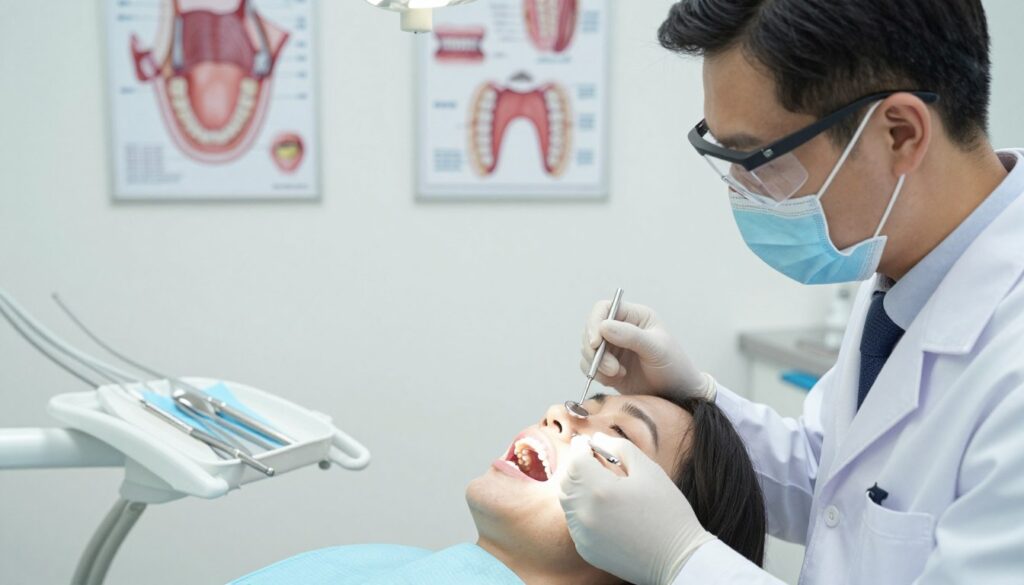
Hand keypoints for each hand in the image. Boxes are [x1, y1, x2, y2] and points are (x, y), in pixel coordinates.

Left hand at [559, 433, 715, 584]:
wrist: (677, 559)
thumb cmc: (668, 513)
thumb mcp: (649, 471)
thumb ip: (619, 448)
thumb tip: (597, 439)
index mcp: (600, 489)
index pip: (575, 460)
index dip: (580, 447)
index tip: (587, 442)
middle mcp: (585, 512)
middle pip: (566, 479)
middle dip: (576, 466)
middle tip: (592, 459)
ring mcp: (583, 534)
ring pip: (567, 500)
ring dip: (577, 486)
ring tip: (598, 482)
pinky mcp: (586, 549)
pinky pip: (574, 522)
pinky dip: (581, 509)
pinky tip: (601, 507)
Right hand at [580, 300, 714, 399]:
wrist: (678, 395)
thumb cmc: (674, 367)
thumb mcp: (657, 349)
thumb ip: (632, 336)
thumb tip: (603, 326)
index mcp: (635, 317)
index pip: (604, 309)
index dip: (594, 323)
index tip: (596, 343)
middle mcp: (621, 329)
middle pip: (591, 330)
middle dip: (595, 351)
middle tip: (611, 368)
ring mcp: (613, 348)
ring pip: (588, 350)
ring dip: (597, 364)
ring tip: (618, 374)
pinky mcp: (608, 366)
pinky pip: (589, 367)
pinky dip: (597, 374)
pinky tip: (616, 379)